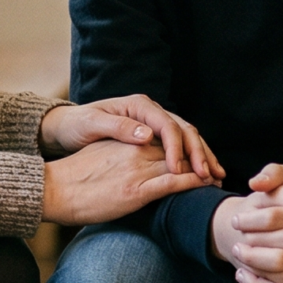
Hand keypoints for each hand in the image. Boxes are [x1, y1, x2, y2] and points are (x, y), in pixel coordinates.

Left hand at [40, 96, 223, 181]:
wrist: (67, 126)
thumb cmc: (77, 124)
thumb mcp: (92, 124)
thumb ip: (119, 127)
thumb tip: (148, 135)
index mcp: (140, 106)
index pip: (168, 125)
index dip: (177, 148)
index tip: (179, 169)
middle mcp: (151, 112)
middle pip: (184, 130)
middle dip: (199, 152)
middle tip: (209, 175)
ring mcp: (154, 124)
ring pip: (187, 138)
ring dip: (202, 157)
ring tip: (215, 176)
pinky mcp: (154, 137)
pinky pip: (179, 147)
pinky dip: (192, 160)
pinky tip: (201, 175)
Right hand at [40, 139, 215, 225]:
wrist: (55, 190)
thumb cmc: (75, 176)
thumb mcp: (102, 152)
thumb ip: (123, 149)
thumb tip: (137, 156)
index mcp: (130, 138)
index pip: (167, 136)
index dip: (187, 145)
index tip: (201, 155)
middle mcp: (138, 149)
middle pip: (179, 147)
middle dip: (201, 157)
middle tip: (219, 169)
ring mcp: (139, 168)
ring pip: (181, 164)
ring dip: (203, 170)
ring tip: (218, 180)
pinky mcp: (136, 189)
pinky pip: (172, 183)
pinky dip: (192, 183)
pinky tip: (205, 185)